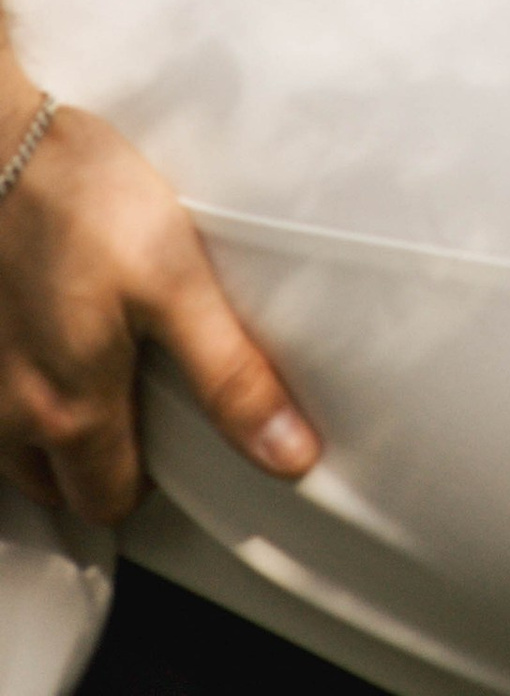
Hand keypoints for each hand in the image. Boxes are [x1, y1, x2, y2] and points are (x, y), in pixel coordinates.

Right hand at [0, 82, 315, 523]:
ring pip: (16, 452)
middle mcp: (7, 418)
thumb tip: (288, 458)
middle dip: (100, 461)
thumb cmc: (86, 202)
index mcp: (70, 413)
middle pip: (60, 486)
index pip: (112, 502)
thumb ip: (229, 376)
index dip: (150, 478)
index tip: (177, 431)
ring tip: (98, 366)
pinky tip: (47, 337)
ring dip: (53, 431)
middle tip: (143, 394)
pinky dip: (17, 393)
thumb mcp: (178, 281)